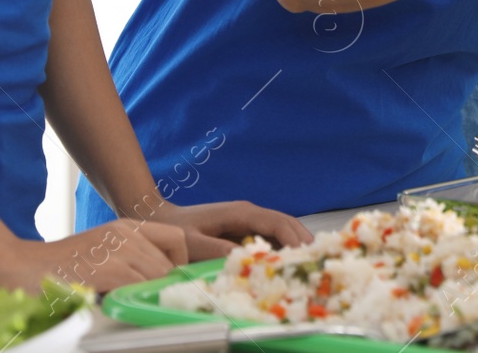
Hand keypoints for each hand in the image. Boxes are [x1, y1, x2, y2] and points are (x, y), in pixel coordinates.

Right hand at [0, 218, 187, 293]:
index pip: (176, 238)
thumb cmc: (60, 267)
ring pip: (158, 277)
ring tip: (124, 301)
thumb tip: (157, 283)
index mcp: (126, 227)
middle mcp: (127, 234)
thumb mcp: (101, 251)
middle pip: (169, 264)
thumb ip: (128, 259)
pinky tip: (114, 303)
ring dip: (146, 294)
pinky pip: (140, 288)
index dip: (178, 262)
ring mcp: (120, 249)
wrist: (21, 268)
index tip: (167, 279)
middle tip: (145, 299)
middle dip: (162, 285)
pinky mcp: (111, 269)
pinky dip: (134, 299)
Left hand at [138, 200, 311, 261]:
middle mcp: (249, 213)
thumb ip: (215, 249)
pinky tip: (284, 266)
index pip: (277, 222)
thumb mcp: (191, 242)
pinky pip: (268, 239)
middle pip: (285, 224)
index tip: (306, 255)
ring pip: (280, 230)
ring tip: (307, 266)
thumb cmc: (175, 229)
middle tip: (317, 261)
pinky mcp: (244, 230)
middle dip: (302, 241)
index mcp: (241, 212)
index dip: (294, 238)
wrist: (160, 218)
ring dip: (293, 246)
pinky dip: (280, 250)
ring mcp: (248, 221)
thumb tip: (245, 258)